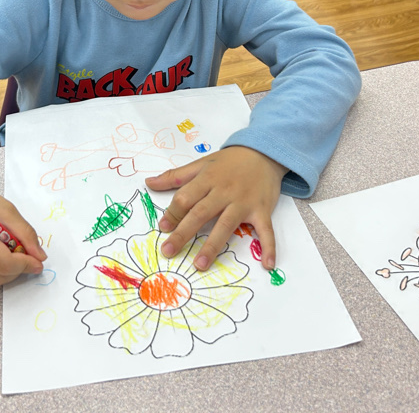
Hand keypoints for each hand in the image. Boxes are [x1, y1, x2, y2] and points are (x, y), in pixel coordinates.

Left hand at [144, 146, 286, 270]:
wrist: (263, 153)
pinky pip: (266, 231)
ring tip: (199, 265)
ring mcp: (243, 202)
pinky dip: (268, 247)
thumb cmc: (229, 162)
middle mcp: (224, 192)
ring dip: (212, 246)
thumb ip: (175, 176)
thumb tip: (149, 183)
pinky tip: (267, 264)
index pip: (185, 198)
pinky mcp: (262, 210)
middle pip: (200, 213)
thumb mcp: (202, 164)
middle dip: (183, 233)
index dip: (173, 213)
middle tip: (168, 251)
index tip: (162, 228)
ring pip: (226, 226)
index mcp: (207, 179)